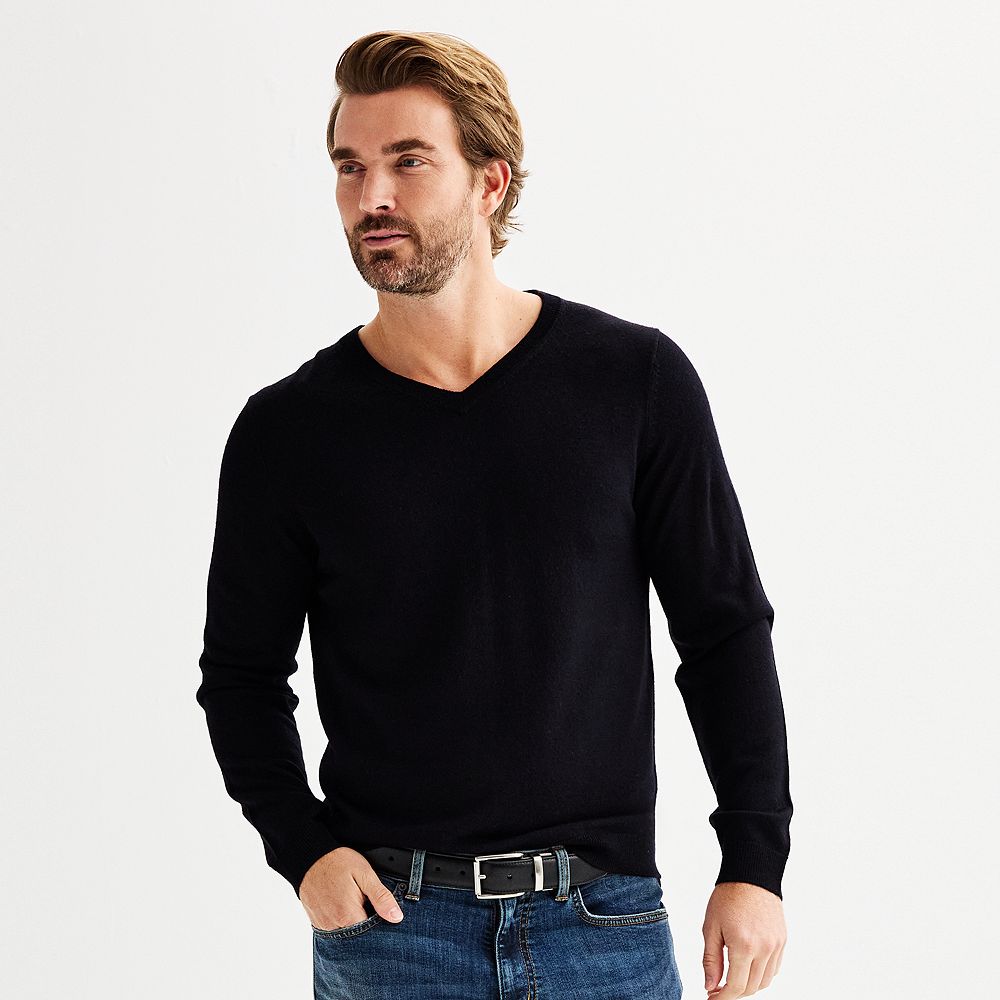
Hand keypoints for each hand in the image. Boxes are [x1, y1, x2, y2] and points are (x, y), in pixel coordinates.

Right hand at [299, 846, 404, 930]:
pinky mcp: (316, 922)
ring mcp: (323, 926)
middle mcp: (333, 926)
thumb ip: (381, 897)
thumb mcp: (365, 874)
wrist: (308, 857)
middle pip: (358, 938)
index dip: (381, 926)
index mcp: (348, 916)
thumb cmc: (337, 863)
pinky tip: (345, 906)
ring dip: (354, 924)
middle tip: (368, 904)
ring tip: (356, 903)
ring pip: (346, 935)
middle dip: (367, 927)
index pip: (371, 936)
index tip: (383, 914)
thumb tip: (397, 917)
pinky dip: (342, 922)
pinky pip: (334, 930)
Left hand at [702, 881, 785, 997]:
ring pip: (764, 982)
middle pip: (751, 988)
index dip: (723, 997)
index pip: (735, 987)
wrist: (751, 875)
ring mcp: (776, 946)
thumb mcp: (711, 927)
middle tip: (718, 989)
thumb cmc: (728, 897)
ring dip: (748, 985)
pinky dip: (761, 974)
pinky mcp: (782, 941)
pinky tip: (748, 966)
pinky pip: (774, 969)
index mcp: (743, 945)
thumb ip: (711, 960)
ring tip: (732, 977)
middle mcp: (764, 949)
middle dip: (734, 993)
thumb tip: (710, 986)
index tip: (712, 998)